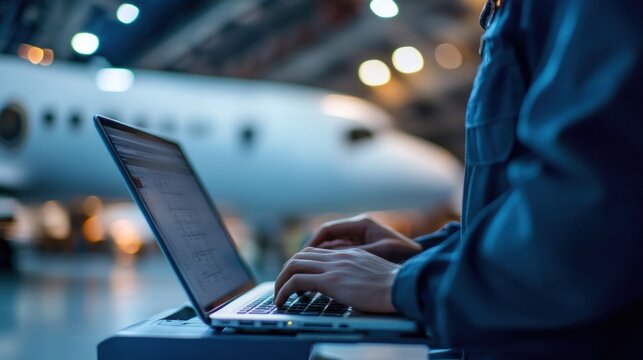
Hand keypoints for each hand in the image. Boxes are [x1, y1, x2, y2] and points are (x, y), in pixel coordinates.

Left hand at [274, 247, 399, 312]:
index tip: (297, 277)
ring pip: (294, 265)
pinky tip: (282, 301)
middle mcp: (338, 257)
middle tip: (283, 287)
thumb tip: (353, 289)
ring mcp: (333, 267)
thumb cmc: (394, 287)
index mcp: (349, 254)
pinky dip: (284, 290)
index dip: (301, 263)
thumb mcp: (373, 274)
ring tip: (279, 296)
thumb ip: (359, 274)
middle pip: (301, 256)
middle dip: (286, 271)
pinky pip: (296, 281)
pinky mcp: (330, 281)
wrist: (401, 286)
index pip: (316, 252)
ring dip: (281, 281)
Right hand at [307, 215, 421, 262]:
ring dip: (321, 258)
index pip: (328, 230)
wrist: (421, 262)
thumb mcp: (379, 252)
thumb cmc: (405, 255)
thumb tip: (332, 258)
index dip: (313, 243)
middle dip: (312, 251)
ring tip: (308, 271)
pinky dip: (332, 262)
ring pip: (333, 247)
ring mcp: (361, 239)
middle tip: (299, 265)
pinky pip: (341, 254)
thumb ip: (356, 254)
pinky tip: (326, 274)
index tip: (302, 257)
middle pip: (328, 238)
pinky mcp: (364, 249)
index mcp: (362, 224)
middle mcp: (359, 229)